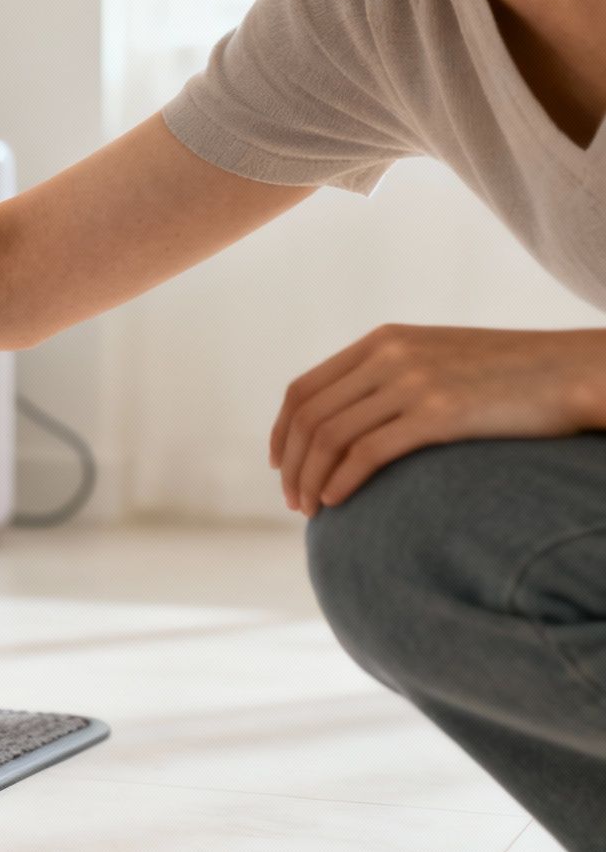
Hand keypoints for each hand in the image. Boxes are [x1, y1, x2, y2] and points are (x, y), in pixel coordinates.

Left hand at [271, 324, 605, 516]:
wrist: (572, 371)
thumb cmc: (508, 377)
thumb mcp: (437, 359)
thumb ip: (391, 377)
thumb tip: (351, 420)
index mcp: (382, 341)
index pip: (303, 389)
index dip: (283, 431)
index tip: (279, 464)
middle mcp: (389, 356)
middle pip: (309, 417)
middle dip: (291, 465)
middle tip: (292, 501)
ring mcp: (412, 382)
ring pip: (330, 437)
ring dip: (311, 480)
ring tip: (310, 510)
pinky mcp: (439, 414)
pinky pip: (367, 453)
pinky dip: (341, 482)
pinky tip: (337, 503)